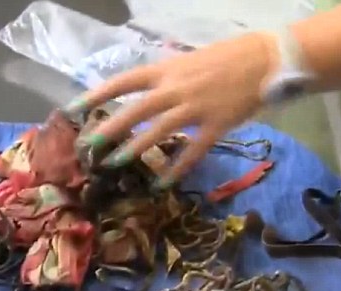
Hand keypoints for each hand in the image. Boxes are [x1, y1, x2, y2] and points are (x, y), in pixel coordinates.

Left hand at [72, 32, 277, 187]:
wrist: (266, 60)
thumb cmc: (227, 56)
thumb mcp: (188, 60)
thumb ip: (166, 77)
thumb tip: (144, 92)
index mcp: (167, 69)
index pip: (123, 81)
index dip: (96, 95)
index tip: (73, 108)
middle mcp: (175, 89)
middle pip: (134, 111)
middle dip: (108, 129)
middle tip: (87, 147)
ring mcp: (195, 109)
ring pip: (157, 133)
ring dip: (134, 150)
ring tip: (115, 164)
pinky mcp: (215, 127)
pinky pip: (192, 152)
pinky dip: (176, 169)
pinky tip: (162, 184)